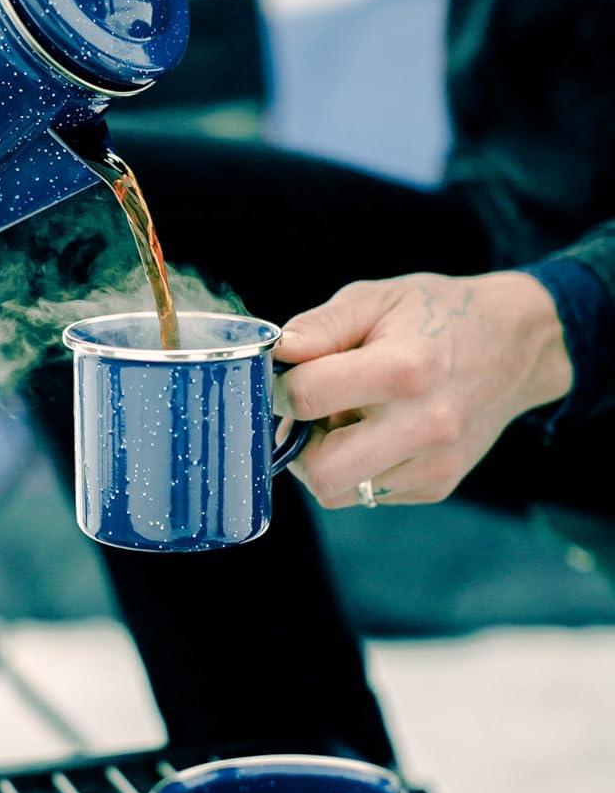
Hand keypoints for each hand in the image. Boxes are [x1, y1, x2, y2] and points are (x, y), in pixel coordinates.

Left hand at [275, 271, 573, 507]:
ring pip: (339, 491)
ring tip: (346, 419)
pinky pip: (368, 493)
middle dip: (297, 444)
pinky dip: (357, 468)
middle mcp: (423, 425)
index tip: (286, 378)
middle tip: (308, 413)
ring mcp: (433, 464)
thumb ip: (320, 326)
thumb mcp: (376, 298)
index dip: (280, 388)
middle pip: (320, 470)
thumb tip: (277, 354)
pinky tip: (376, 431)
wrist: (515, 346)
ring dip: (325, 460)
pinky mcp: (437, 485)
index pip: (307, 397)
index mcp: (403, 369)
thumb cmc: (437, 315)